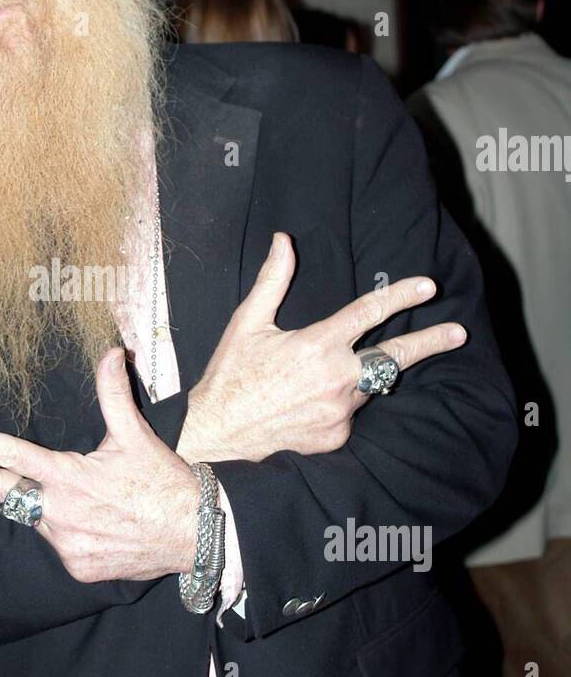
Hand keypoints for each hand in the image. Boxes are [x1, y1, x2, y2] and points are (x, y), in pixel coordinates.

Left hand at [0, 347, 200, 582]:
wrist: (196, 534)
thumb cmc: (163, 481)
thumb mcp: (135, 435)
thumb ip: (113, 394)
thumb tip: (111, 352)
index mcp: (66, 476)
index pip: (7, 456)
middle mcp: (58, 513)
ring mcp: (66, 545)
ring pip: (38, 518)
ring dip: (46, 505)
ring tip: (91, 501)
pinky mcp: (78, 568)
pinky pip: (59, 544)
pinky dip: (68, 530)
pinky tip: (100, 524)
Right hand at [178, 231, 467, 462]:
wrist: (218, 433)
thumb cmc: (231, 374)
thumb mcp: (248, 323)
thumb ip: (273, 280)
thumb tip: (283, 240)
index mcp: (316, 345)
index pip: (368, 312)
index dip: (401, 295)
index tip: (428, 286)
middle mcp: (335, 378)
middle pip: (395, 357)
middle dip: (430, 342)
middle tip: (458, 332)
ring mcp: (339, 411)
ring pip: (369, 384)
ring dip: (366, 373)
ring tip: (335, 372)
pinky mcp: (337, 436)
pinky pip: (351, 412)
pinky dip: (341, 401)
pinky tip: (311, 402)